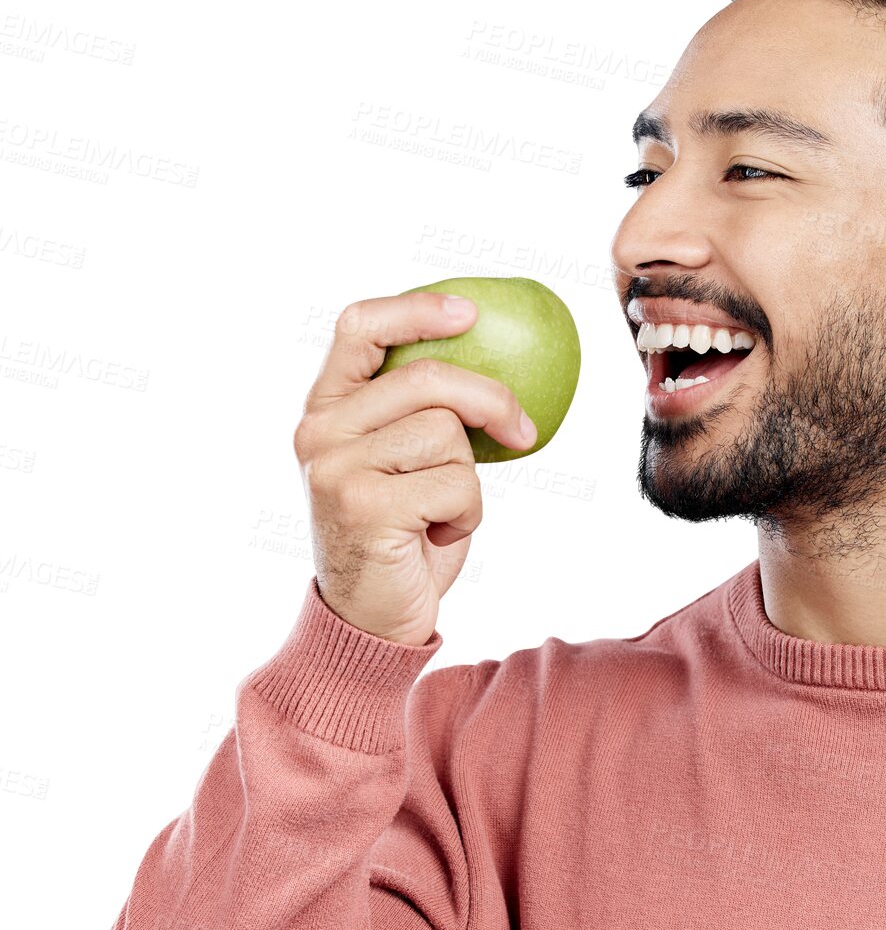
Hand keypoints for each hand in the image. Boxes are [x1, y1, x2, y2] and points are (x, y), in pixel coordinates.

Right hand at [292, 290, 537, 644]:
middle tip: (522, 430)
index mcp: (327, 408)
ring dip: (468, 479)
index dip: (416, 311)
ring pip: (447, 435)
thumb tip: (492, 366)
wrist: (372, 619)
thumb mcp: (404, 462)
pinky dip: (467, 513)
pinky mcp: (362, 505)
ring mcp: (335, 467)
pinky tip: (436, 535)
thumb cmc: (402, 536)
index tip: (471, 314)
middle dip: (490, 400)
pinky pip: (455, 484)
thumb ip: (418, 413)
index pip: (359, 328)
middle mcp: (319, 430)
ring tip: (440, 512)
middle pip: (427, 380)